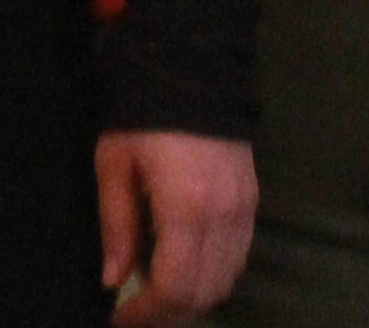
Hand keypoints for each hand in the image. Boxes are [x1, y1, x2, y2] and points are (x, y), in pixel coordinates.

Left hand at [99, 129, 256, 326]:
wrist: (191, 67)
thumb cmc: (141, 115)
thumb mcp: (114, 164)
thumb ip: (116, 225)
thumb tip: (114, 280)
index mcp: (186, 208)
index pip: (175, 286)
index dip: (148, 313)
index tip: (120, 319)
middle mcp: (225, 217)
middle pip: (205, 292)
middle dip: (170, 313)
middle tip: (137, 313)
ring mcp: (246, 210)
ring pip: (227, 280)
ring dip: (194, 297)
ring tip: (157, 295)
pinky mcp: (254, 201)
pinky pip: (238, 257)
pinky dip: (213, 274)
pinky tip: (184, 268)